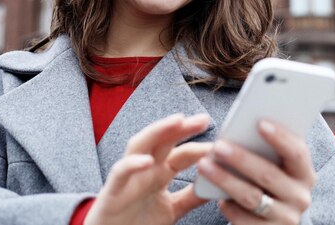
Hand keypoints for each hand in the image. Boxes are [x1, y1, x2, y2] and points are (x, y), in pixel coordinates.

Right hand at [84, 113, 211, 224]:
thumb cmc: (137, 223)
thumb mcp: (172, 209)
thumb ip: (192, 196)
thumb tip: (217, 184)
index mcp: (160, 172)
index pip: (182, 153)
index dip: (200, 146)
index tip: (222, 142)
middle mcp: (145, 169)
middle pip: (164, 140)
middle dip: (182, 127)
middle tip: (203, 119)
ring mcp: (128, 177)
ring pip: (140, 144)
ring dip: (158, 130)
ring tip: (177, 121)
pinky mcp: (112, 192)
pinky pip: (120, 173)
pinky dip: (131, 164)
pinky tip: (146, 160)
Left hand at [196, 120, 315, 223]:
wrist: (270, 223)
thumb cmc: (269, 183)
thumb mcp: (277, 168)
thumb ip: (269, 151)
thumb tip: (244, 125)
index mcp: (305, 174)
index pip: (297, 153)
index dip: (281, 138)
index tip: (260, 123)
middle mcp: (300, 197)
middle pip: (269, 175)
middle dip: (241, 158)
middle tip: (218, 146)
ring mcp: (286, 218)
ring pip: (252, 197)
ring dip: (226, 180)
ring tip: (204, 165)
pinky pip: (244, 220)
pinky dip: (229, 206)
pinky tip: (216, 196)